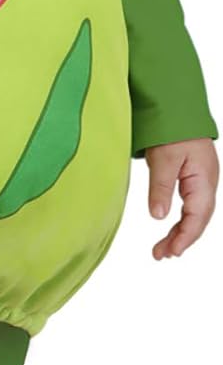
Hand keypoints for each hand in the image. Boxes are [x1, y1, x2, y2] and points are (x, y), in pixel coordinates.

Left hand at [145, 137, 218, 258]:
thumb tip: (158, 216)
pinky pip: (191, 207)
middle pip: (198, 219)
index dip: (185, 237)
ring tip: (162, 250)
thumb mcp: (164, 159)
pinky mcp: (194, 180)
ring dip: (180, 233)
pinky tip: (172, 230)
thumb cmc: (173, 130)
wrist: (178, 109)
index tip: (171, 252)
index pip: (198, 216)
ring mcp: (202, 182)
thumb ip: (161, 187)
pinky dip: (181, 221)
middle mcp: (207, 184)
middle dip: (181, 239)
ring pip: (195, 215)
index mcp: (204, 180)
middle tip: (161, 255)